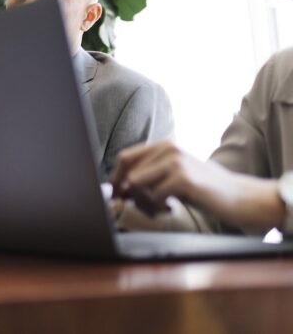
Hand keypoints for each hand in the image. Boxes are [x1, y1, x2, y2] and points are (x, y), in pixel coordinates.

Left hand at [111, 141, 283, 230]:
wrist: (239, 197)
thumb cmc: (202, 190)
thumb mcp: (172, 176)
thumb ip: (147, 175)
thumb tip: (115, 188)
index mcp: (163, 145)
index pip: (125, 158)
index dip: (116, 178)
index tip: (118, 196)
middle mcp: (168, 148)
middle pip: (127, 172)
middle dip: (130, 194)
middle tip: (148, 207)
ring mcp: (176, 162)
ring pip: (136, 184)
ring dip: (143, 202)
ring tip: (160, 208)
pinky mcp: (183, 178)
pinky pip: (153, 196)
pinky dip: (157, 208)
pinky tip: (172, 209)